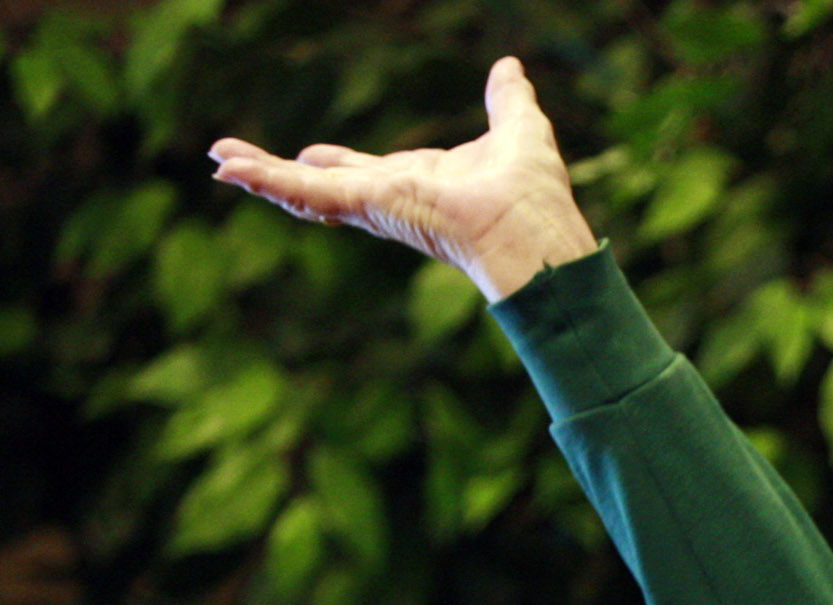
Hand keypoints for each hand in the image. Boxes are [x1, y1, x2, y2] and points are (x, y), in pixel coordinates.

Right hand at [207, 55, 597, 303]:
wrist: (533, 230)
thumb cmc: (533, 193)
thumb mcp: (518, 128)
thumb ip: (508, 99)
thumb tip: (510, 68)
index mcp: (422, 181)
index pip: (368, 171)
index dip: (337, 163)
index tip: (311, 156)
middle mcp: (393, 196)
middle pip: (325, 183)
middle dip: (283, 175)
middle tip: (240, 164)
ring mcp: (376, 203)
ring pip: (306, 191)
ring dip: (261, 175)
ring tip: (221, 162)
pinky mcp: (366, 205)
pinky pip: (306, 194)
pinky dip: (267, 182)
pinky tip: (228, 170)